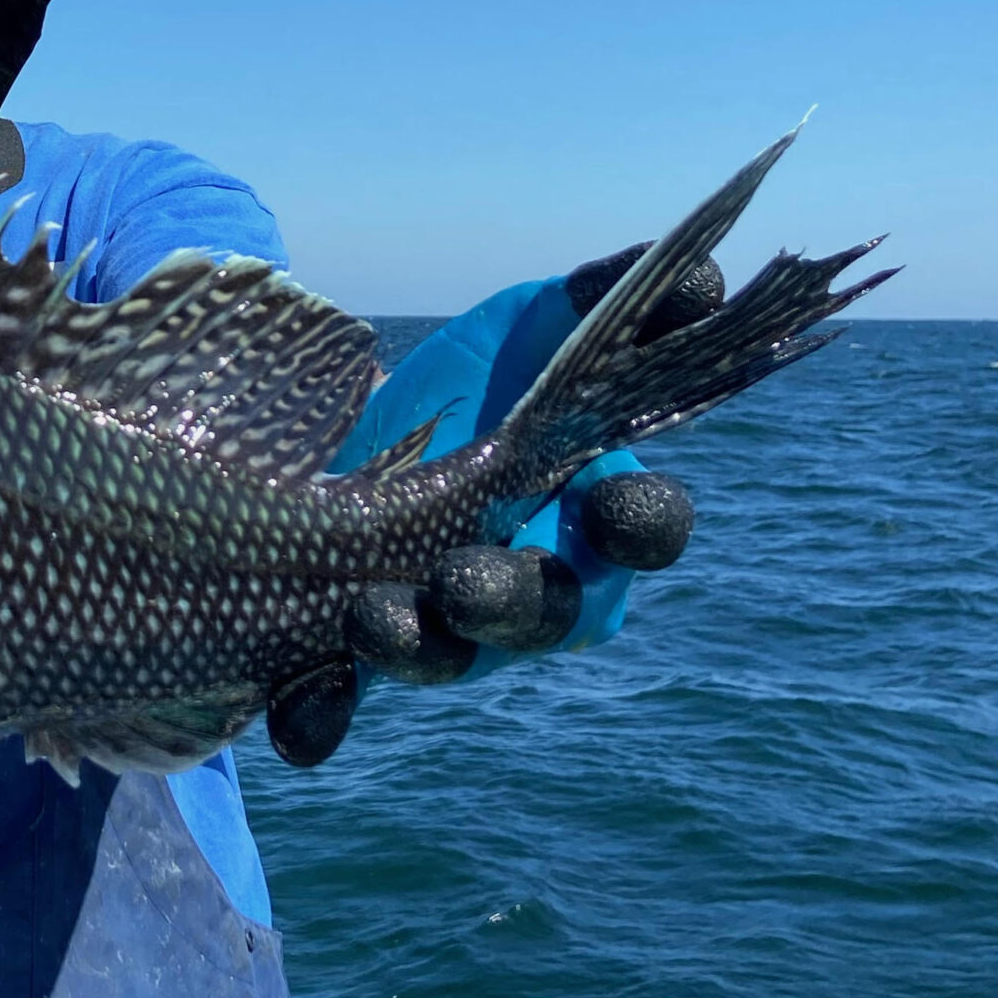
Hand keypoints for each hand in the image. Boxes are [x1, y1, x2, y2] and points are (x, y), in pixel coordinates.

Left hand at [266, 241, 713, 762]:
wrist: (361, 422)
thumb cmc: (483, 379)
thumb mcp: (535, 322)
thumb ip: (606, 298)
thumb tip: (698, 272)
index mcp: (597, 515)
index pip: (645, 528)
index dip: (640, 524)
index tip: (617, 506)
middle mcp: (534, 589)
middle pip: (544, 614)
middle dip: (508, 602)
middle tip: (465, 580)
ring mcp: (452, 632)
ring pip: (447, 658)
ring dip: (416, 646)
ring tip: (373, 618)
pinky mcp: (357, 654)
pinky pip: (342, 701)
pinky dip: (320, 715)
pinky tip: (300, 725)